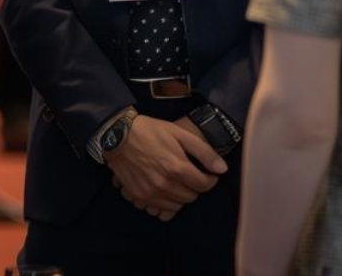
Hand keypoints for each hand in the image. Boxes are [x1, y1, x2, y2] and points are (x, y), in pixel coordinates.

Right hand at [106, 115, 226, 220]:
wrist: (118, 136)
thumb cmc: (151, 131)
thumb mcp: (180, 134)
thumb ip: (204, 152)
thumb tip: (222, 169)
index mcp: (177, 167)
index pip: (204, 185)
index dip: (210, 180)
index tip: (208, 174)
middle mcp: (165, 184)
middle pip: (192, 197)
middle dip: (196, 187)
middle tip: (191, 175)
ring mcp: (151, 193)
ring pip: (177, 205)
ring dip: (182, 195)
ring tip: (178, 182)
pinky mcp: (140, 196)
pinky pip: (160, 208)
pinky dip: (167, 201)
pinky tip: (165, 188)